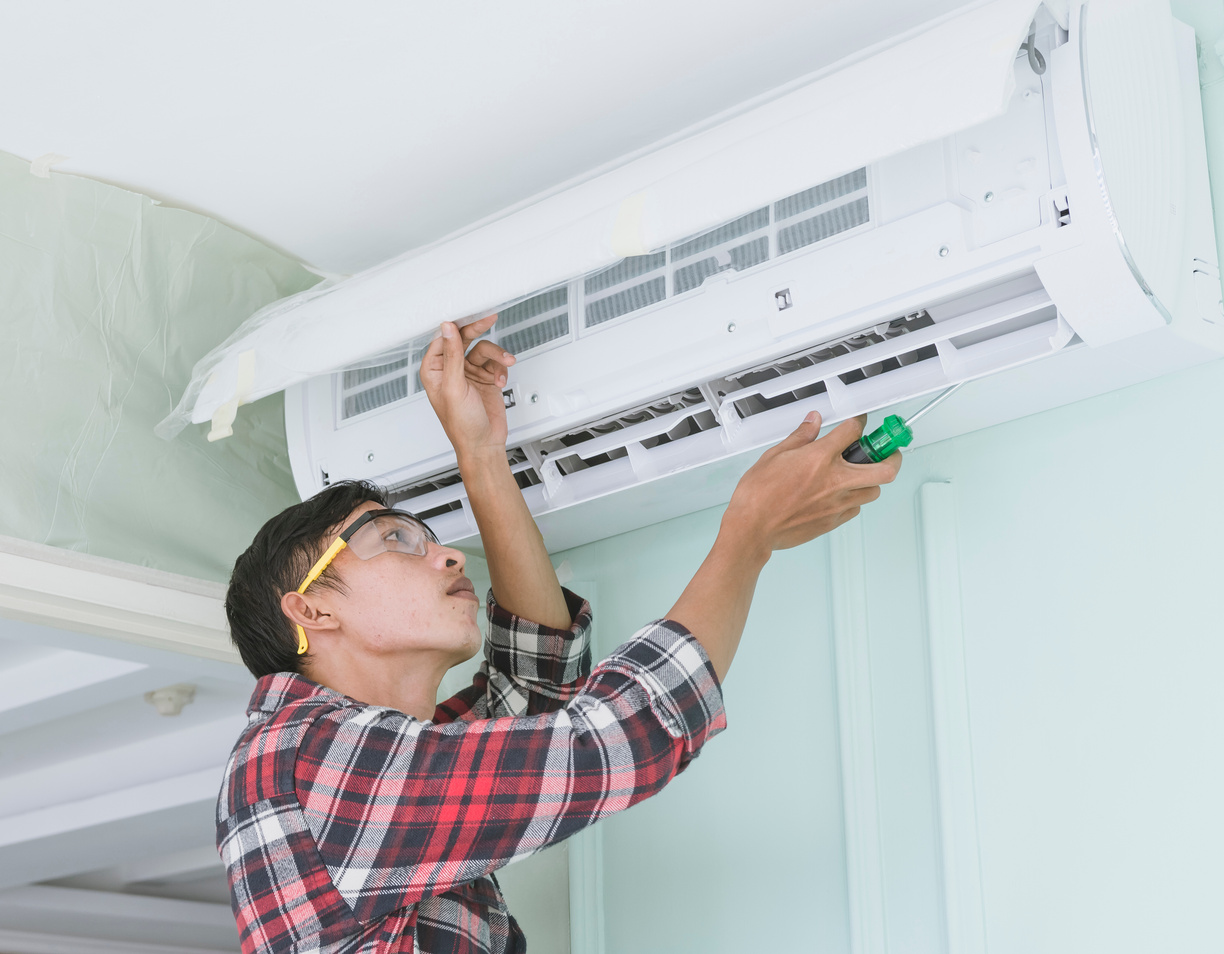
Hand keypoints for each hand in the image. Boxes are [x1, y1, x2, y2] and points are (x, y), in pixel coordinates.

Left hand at [419, 315, 516, 458]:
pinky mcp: (486, 379)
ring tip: (506, 363)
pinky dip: (501, 369)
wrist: (484, 445)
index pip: (444, 339)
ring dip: (496, 356)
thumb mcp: (454, 387)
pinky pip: (495, 363)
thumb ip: (451, 356)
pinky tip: (500, 380)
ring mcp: (469, 374)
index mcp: (434, 371)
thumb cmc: (462, 425)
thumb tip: (447, 329)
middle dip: (478, 330)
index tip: (468, 314)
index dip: (456, 326)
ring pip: (483, 350)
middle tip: (490, 318)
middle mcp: (451, 370)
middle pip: (464, 339)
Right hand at [723, 411, 900, 552]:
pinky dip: (856, 499)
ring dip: (874, 480)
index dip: (860, 422)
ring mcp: (837, 503)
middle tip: (888, 452)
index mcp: (820, 459)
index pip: (853, 431)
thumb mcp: (774, 456)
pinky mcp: (834, 521)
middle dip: (893, 456)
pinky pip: (856, 509)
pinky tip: (843, 494)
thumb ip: (800, 437)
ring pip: (875, 491)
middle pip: (885, 468)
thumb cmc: (758, 496)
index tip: (860, 422)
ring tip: (863, 474)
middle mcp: (835, 481)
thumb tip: (813, 422)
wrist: (752, 528)